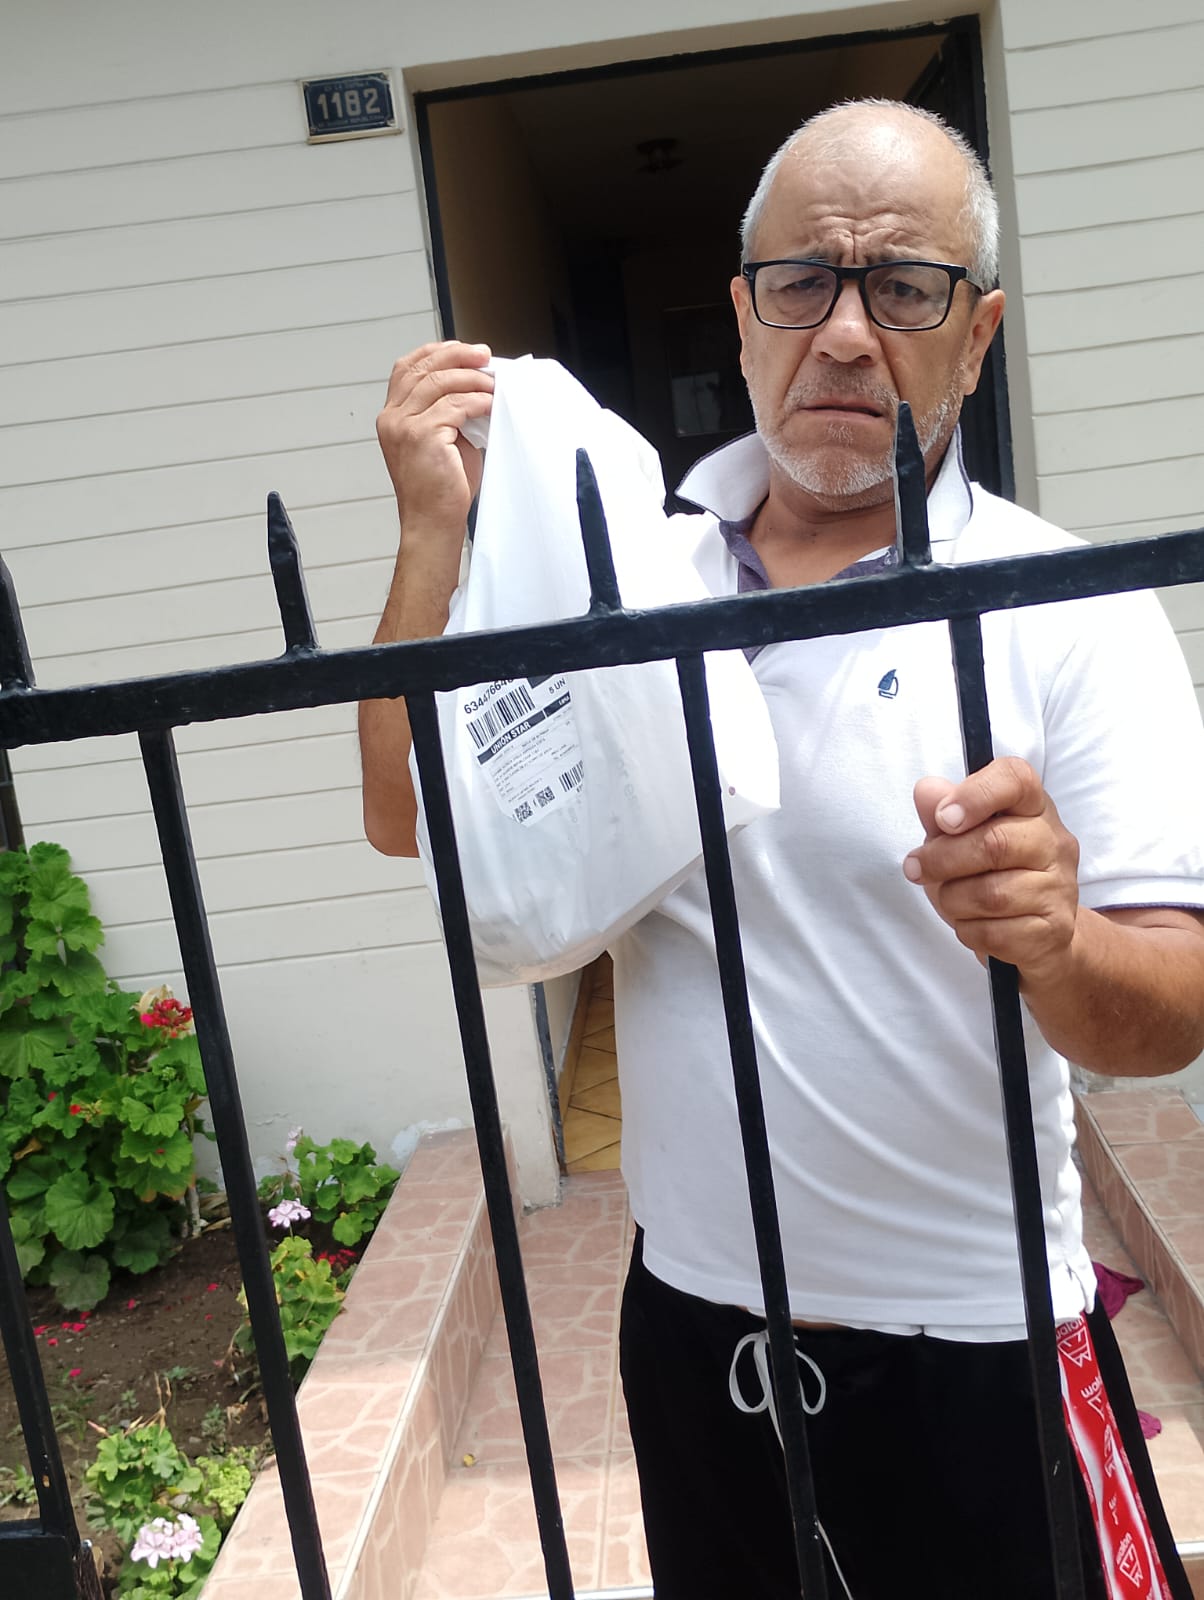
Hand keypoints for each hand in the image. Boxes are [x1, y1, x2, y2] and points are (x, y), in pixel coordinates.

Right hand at [376, 341, 493, 534]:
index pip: (407, 367)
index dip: (437, 352)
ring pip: (441, 382)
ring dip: (473, 379)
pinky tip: (490, 406)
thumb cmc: (440, 489)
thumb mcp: (441, 439)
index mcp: (392, 416)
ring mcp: (403, 426)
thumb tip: (476, 384)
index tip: (466, 350)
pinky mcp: (422, 436)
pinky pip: (455, 405)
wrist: (433, 523)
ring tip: (494, 385)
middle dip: (459, 357)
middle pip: (424, 368)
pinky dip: (478, 401)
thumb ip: (448, 410)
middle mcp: (392, 418)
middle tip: (485, 357)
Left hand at [902, 757, 1080, 985]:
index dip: (975, 794)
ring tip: (949, 899)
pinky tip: (971, 924)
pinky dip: (968, 931)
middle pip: (996, 843)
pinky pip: (995, 933)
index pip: (1016, 779)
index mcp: (1033, 807)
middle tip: (915, 868)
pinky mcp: (1054, 930)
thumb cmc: (989, 877)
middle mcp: (1055, 843)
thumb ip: (940, 815)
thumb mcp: (958, 840)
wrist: (1034, 935)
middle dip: (942, 859)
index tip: (942, 819)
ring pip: (992, 894)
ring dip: (952, 899)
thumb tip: (926, 790)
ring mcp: (1060, 888)